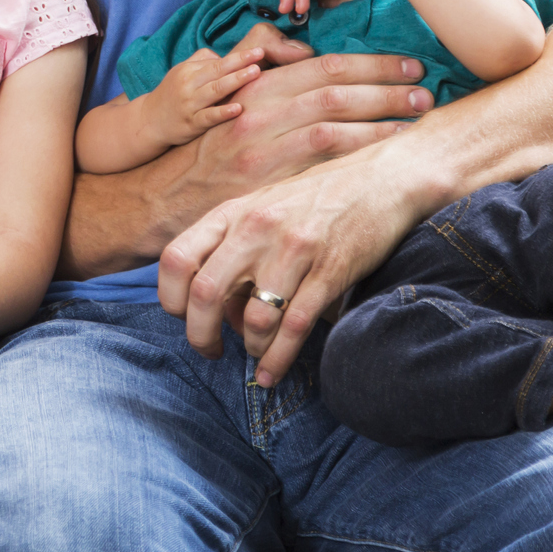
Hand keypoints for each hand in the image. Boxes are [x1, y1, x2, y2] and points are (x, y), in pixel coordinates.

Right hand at [140, 44, 265, 147]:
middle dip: (240, 63)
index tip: (258, 51)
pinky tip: (238, 109)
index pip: (217, 62)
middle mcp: (188, 85)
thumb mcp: (181, 73)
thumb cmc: (172, 94)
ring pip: (215, 90)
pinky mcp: (191, 123)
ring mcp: (189, 105)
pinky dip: (223, 112)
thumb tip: (224, 56)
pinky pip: (208, 116)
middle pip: (217, 71)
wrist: (149, 121)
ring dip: (236, 80)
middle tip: (260, 56)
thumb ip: (201, 61)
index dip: (238, 57)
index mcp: (187, 71)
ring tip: (255, 73)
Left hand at [158, 138, 435, 388]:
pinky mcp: (330, 271)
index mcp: (231, 212)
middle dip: (201, 334)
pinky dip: (279, 359)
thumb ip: (232, 249)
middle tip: (210, 351)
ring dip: (251, 347)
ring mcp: (293, 250)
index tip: (182, 318)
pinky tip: (272, 374)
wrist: (382, 178)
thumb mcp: (262, 209)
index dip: (170, 297)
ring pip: (253, 318)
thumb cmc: (316, 198)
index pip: (176, 258)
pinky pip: (295, 327)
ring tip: (255, 354)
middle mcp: (255, 229)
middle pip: (205, 293)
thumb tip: (218, 312)